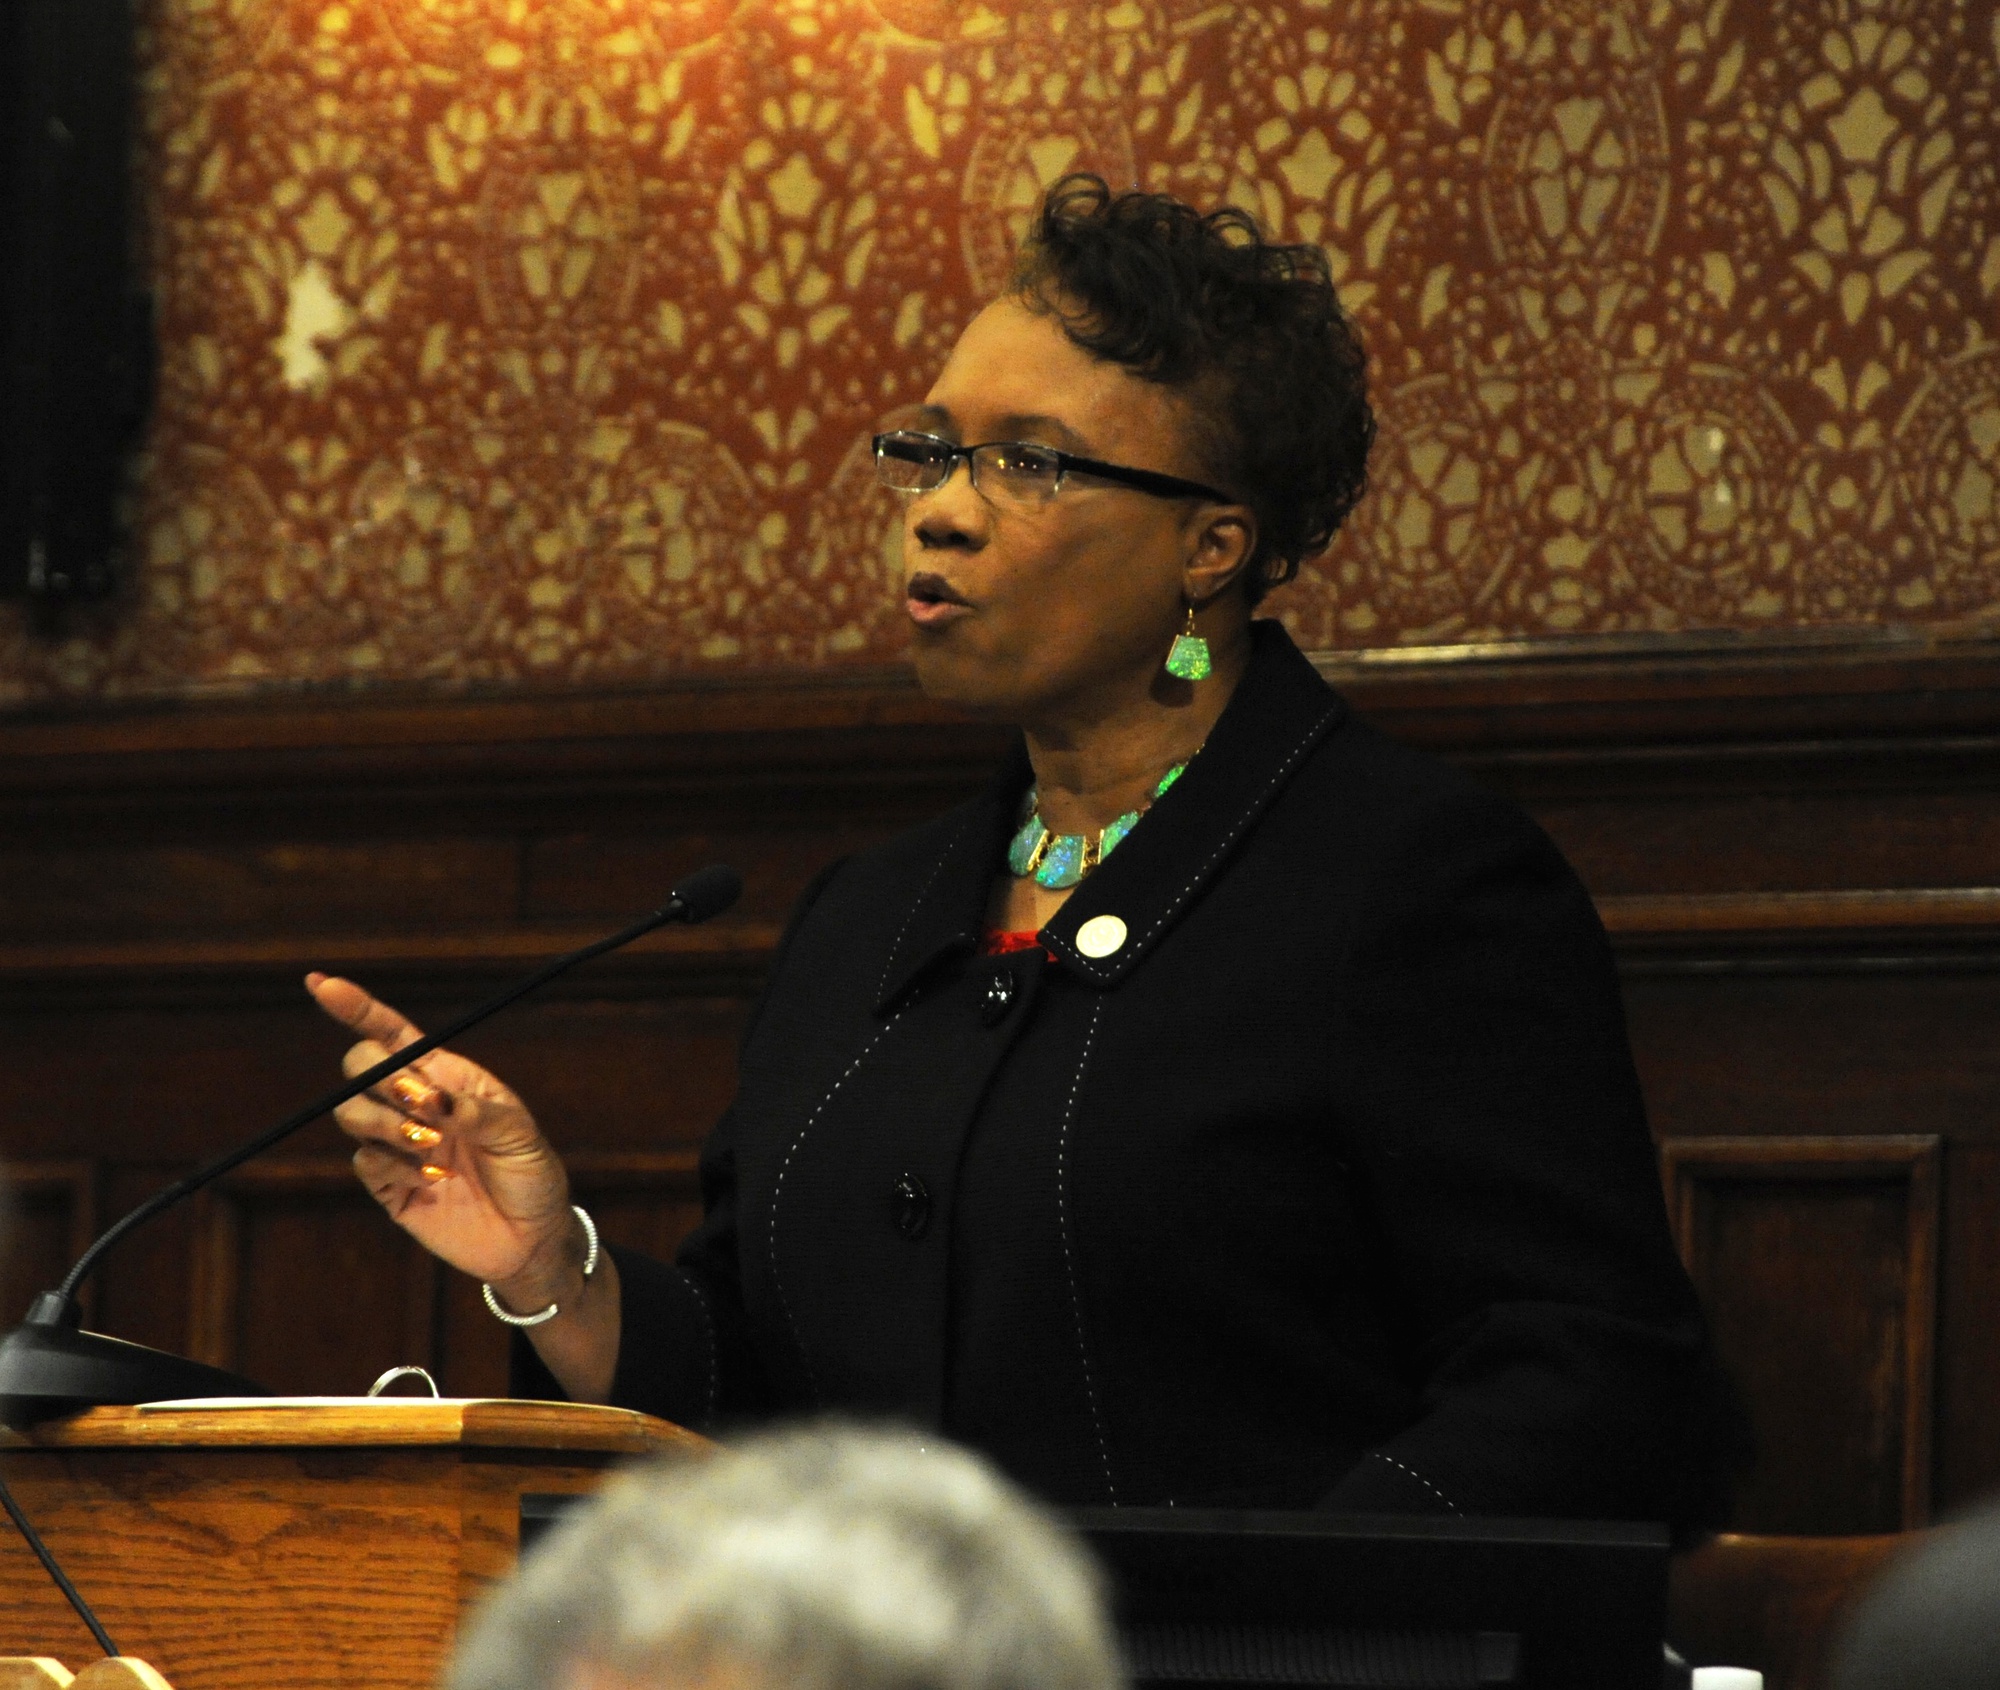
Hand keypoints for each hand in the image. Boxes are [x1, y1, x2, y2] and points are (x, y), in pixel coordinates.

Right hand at [306, 972, 581, 1304]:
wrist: (531, 1238)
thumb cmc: (531, 1174)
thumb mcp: (520, 1135)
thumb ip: (477, 1111)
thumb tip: (432, 1098)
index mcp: (447, 1077)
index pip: (393, 1034)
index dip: (357, 1007)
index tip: (321, 983)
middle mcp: (415, 1106)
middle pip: (361, 1067)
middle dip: (378, 1076)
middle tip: (421, 1103)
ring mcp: (398, 1146)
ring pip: (351, 1114)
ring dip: (385, 1123)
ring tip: (431, 1145)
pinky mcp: (389, 1188)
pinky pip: (364, 1163)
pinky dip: (392, 1166)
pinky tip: (433, 1179)